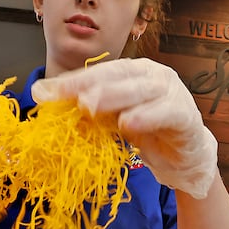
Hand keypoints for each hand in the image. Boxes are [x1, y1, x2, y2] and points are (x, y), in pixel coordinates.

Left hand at [31, 58, 217, 198]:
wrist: (184, 157)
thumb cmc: (147, 132)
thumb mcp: (112, 119)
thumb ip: (87, 107)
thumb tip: (42, 95)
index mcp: (134, 71)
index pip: (101, 71)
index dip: (74, 80)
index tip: (46, 91)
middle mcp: (154, 76)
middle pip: (119, 75)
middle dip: (91, 84)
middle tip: (66, 95)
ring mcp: (173, 92)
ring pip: (142, 90)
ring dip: (114, 97)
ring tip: (90, 105)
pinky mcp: (186, 116)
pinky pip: (166, 113)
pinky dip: (147, 117)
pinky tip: (128, 123)